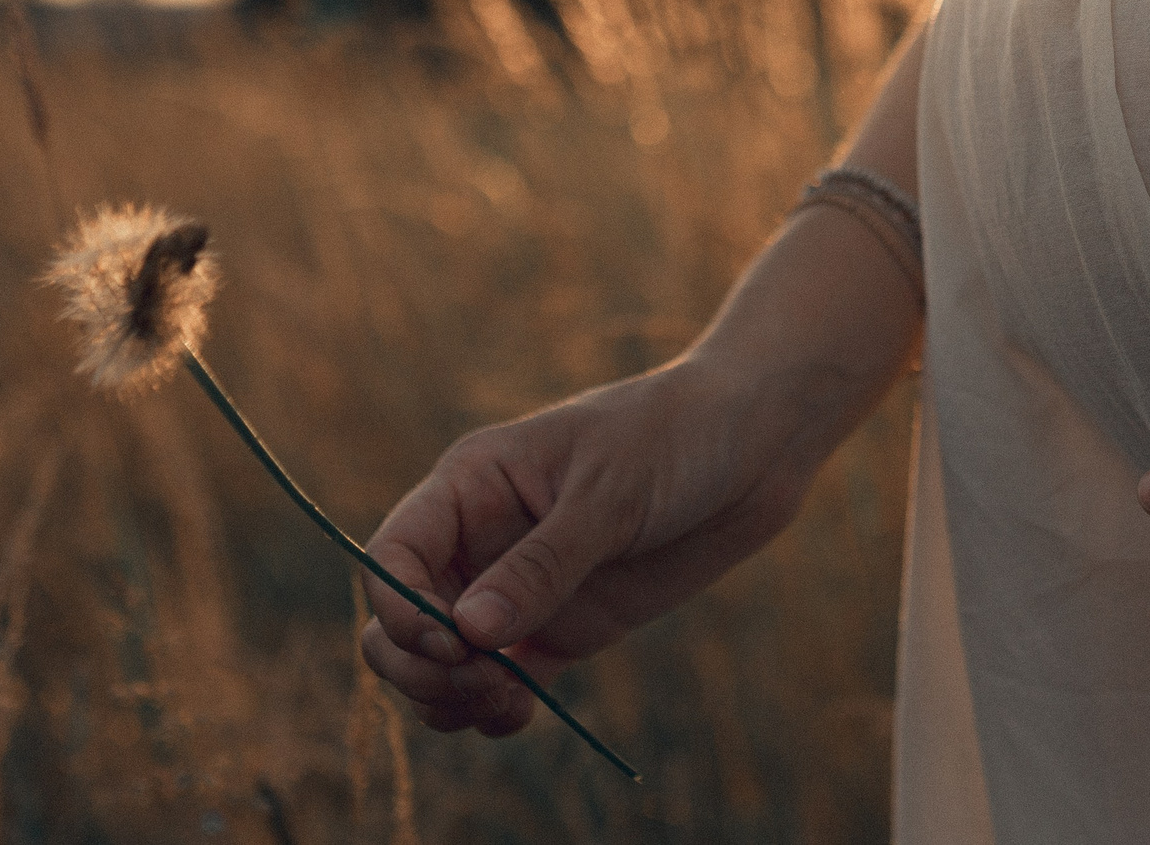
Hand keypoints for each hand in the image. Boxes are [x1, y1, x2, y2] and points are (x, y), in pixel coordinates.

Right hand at [360, 354, 821, 734]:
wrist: (756, 444)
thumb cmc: (676, 437)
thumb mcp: (610, 493)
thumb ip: (543, 564)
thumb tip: (468, 633)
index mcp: (472, 486)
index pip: (394, 556)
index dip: (399, 608)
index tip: (449, 643)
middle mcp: (482, 540)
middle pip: (404, 621)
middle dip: (421, 666)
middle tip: (483, 686)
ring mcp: (520, 586)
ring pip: (447, 661)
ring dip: (452, 698)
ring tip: (508, 708)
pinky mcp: (563, 625)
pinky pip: (504, 677)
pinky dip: (496, 705)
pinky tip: (523, 712)